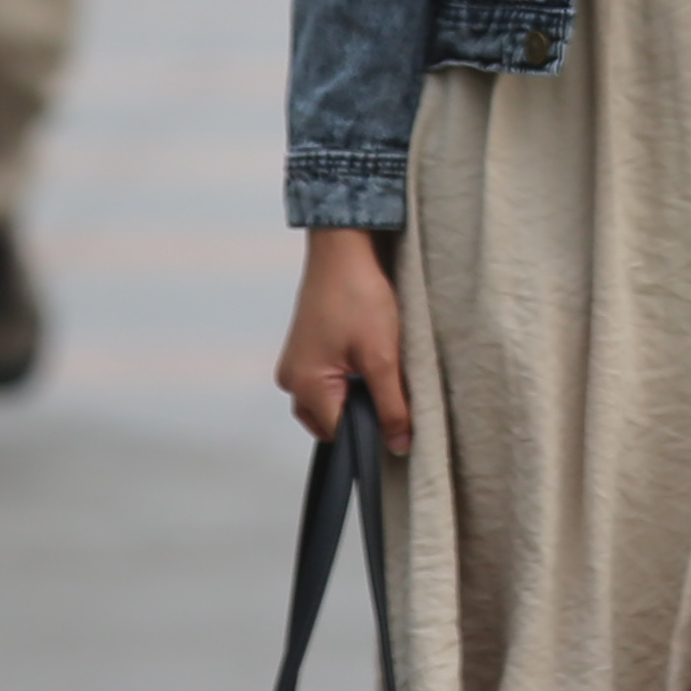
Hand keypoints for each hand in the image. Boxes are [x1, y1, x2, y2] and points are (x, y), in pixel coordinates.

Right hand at [274, 227, 409, 450]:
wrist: (344, 246)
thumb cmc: (357, 294)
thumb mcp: (382, 356)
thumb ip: (391, 406)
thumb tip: (399, 445)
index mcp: (304, 386)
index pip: (341, 435)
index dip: (373, 430)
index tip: (399, 416)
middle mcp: (291, 379)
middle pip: (333, 422)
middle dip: (363, 412)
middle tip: (389, 383)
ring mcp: (295, 362)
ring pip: (331, 400)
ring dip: (357, 393)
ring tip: (378, 362)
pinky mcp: (305, 348)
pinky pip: (327, 378)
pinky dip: (349, 376)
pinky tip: (368, 353)